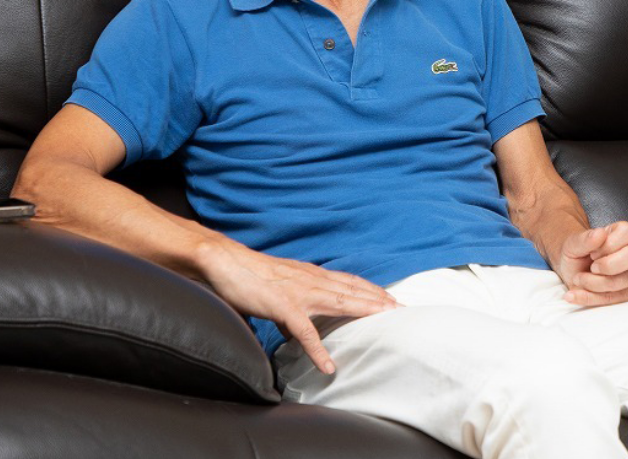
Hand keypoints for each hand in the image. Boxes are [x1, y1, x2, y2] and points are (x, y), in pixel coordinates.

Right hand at [196, 240, 399, 374]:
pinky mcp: (284, 308)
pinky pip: (305, 333)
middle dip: (380, 300)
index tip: (391, 298)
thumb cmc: (248, 275)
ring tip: (386, 322)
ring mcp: (300, 293)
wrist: (224, 261)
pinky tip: (328, 366)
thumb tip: (296, 330)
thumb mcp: (279, 289)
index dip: (372, 289)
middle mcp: (312, 281)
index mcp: (311, 276)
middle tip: (403, 309)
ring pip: (341, 303)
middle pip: (354, 290)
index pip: (349, 281)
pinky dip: (318, 351)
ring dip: (365, 312)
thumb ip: (293, 306)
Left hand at [556, 221, 627, 306]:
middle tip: (592, 267)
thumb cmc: (577, 254)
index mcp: (623, 235)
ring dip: (592, 283)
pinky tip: (575, 294)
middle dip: (608, 265)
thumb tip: (599, 233)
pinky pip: (611, 299)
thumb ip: (585, 238)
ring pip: (619, 282)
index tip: (593, 252)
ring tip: (578, 278)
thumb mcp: (573, 243)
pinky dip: (589, 298)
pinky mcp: (627, 294)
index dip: (608, 244)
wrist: (570, 271)